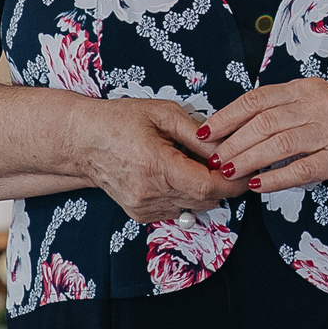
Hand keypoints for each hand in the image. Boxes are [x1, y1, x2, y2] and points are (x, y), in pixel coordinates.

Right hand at [72, 96, 233, 223]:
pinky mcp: (141, 214)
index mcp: (155, 166)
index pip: (207, 186)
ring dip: (204, 189)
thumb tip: (228, 147)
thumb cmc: (119, 121)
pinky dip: (186, 195)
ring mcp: (143, 207)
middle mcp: (149, 193)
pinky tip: (177, 174)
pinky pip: (178, 210)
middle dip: (222, 183)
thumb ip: (198, 134)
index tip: (245, 169)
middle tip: (225, 161)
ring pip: (194, 207)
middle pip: (205, 200)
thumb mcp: (162, 114)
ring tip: (194, 163)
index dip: (232, 181)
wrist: (83, 142)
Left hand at [200, 78, 327, 200]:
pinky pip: (301, 169)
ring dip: (249, 159)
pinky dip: (276, 178)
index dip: (228, 116)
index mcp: (307, 89)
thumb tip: (236, 130)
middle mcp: (319, 104)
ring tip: (230, 172)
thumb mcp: (316, 107)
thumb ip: (283, 113)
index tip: (208, 132)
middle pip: (264, 121)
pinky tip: (258, 185)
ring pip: (279, 143)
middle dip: (234, 142)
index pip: (258, 98)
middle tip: (215, 159)